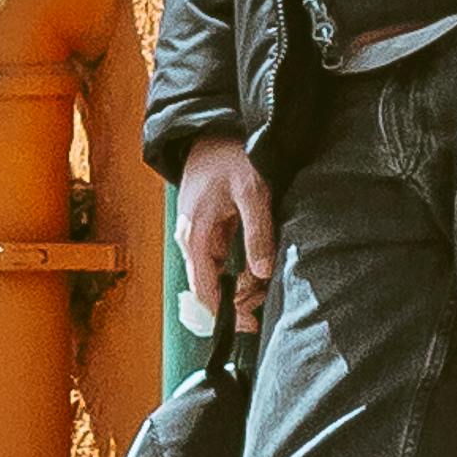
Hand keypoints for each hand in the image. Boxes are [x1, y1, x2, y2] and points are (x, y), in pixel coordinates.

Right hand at [169, 138, 278, 343]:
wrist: (212, 131)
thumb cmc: (229, 157)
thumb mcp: (252, 191)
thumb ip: (257, 231)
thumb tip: (262, 271)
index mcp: (194, 236)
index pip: (203, 290)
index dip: (225, 313)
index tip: (250, 325)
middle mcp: (191, 241)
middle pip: (210, 288)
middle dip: (237, 301)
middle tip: (265, 304)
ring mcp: (199, 236)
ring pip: (217, 275)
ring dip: (240, 286)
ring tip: (266, 287)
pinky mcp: (210, 230)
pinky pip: (222, 261)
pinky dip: (239, 270)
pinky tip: (259, 270)